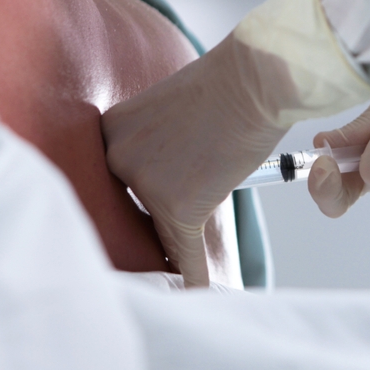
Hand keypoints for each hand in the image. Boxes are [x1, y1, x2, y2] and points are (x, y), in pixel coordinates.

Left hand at [101, 33, 292, 284]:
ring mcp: (144, 182)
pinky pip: (185, 253)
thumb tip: (169, 182)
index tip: (139, 225)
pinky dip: (192, 276)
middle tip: (162, 250)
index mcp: (110, 131)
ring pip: (156, 233)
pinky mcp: (177, 207)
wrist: (258, 78)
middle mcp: (117, 156)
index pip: (115, 183)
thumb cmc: (228, 87)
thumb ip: (156, 146)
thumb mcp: (171, 110)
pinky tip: (195, 292)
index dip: (132, 206)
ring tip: (180, 268)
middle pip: (127, 212)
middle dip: (147, 231)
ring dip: (171, 252)